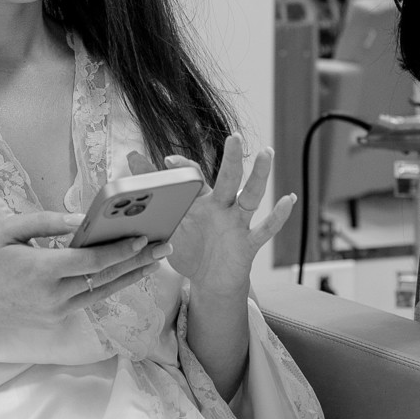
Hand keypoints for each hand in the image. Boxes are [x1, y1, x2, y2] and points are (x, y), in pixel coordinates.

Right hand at [0, 209, 164, 332]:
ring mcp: (57, 312)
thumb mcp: (11, 229)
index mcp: (42, 270)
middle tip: (165, 247)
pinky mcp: (58, 319)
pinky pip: (89, 299)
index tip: (142, 239)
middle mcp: (53, 296)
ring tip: (156, 260)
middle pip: (104, 278)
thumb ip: (47, 222)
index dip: (118, 251)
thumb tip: (81, 219)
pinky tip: (127, 271)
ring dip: (131, 276)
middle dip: (137, 262)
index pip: (90, 262)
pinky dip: (110, 284)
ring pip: (102, 292)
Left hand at [128, 137, 294, 295]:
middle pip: (228, 179)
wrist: (209, 281)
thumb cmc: (189, 247)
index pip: (195, 177)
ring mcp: (237, 224)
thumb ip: (153, 190)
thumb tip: (130, 156)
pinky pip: (265, 229)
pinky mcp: (248, 244)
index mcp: (201, 201)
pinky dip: (278, 216)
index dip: (183, 168)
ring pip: (250, 197)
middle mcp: (222, 207)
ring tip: (267, 153)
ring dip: (260, 177)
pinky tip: (289, 199)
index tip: (168, 161)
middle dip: (231, 159)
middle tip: (234, 137)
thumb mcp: (167, 221)